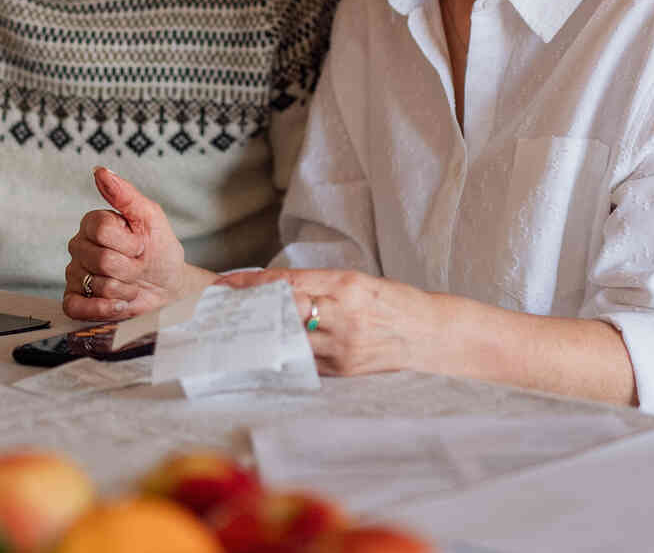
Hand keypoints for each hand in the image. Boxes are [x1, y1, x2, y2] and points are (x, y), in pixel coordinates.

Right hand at [63, 168, 191, 320]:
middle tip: (138, 266)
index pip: (101, 229)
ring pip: (96, 284)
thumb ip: (125, 194)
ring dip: (125, 289)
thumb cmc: (159, 250)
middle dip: (130, 268)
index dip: (128, 242)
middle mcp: (79, 246)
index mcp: (93, 223)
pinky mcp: (74, 300)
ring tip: (132, 284)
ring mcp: (75, 274)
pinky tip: (120, 303)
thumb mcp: (150, 217)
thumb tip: (101, 171)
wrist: (168, 286)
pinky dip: (104, 308)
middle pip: (100, 259)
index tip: (141, 244)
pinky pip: (77, 307)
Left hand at [217, 267, 433, 375]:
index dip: (251, 284)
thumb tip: (273, 289)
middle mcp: (344, 317)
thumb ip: (318, 285)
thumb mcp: (358, 282)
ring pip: (288, 340)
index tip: (226, 283)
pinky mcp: (344, 371)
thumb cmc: (393, 303)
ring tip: (237, 328)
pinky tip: (267, 349)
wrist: (431, 336)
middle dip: (250, 310)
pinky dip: (284, 353)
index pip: (287, 283)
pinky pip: (304, 361)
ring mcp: (344, 348)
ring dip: (261, 334)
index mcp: (347, 286)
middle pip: (281, 313)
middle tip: (222, 308)